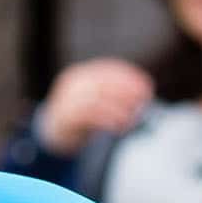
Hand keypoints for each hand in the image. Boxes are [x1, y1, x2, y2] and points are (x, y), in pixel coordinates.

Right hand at [32, 59, 153, 155]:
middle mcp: (72, 85)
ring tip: (133, 117)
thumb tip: (142, 92)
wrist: (53, 132)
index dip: (130, 77)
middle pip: (103, 84)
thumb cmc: (82, 115)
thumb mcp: (97, 99)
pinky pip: (89, 117)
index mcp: (80, 74)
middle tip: (144, 101)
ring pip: (97, 100)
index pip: (108, 70)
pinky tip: (120, 127)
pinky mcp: (64, 118)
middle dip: (127, 92)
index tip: (147, 86)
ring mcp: (65, 100)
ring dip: (119, 109)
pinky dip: (108, 121)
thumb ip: (113, 93)